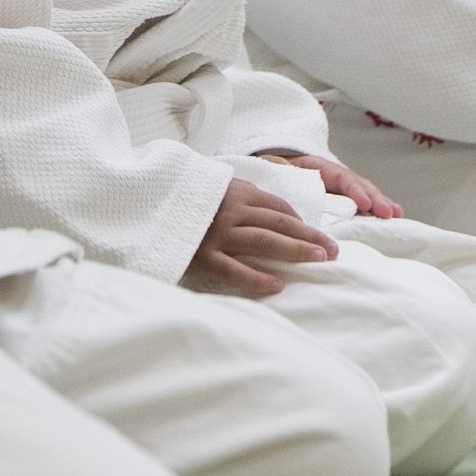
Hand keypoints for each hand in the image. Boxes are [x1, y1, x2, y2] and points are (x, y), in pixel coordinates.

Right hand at [182, 177, 335, 298]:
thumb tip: (269, 211)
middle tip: (334, 250)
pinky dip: (259, 279)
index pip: (277, 207)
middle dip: (310, 236)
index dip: (300, 221)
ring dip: (296, 250)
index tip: (315, 234)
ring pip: (266, 242)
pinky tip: (278, 286)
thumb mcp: (211, 188)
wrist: (142, 206)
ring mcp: (217, 234)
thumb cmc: (182, 201)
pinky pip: (236, 271)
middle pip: (280, 223)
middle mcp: (230, 211)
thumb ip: (237, 196)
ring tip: (319, 260)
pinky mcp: (203, 257)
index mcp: (234, 192)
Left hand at [257, 150, 400, 219]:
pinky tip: (390, 221)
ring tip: (396, 215)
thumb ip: (275, 167)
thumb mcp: (272, 166)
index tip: (364, 203)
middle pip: (358, 186)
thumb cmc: (274, 171)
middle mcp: (334, 180)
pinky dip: (375, 214)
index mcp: (319, 169)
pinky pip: (360, 209)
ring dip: (381, 205)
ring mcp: (340, 192)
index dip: (353, 190)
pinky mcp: (340, 206)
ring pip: (364, 196)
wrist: (272, 174)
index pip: (341, 177)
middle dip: (375, 198)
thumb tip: (276, 167)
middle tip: (388, 213)